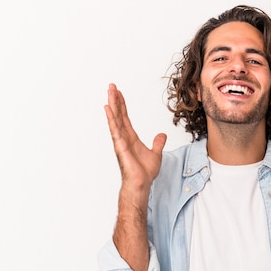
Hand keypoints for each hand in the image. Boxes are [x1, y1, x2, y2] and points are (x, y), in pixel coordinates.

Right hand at [104, 83, 166, 199]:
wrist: (142, 183)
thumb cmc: (145, 173)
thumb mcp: (156, 154)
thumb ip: (158, 143)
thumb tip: (162, 135)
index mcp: (131, 138)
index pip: (125, 118)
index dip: (122, 105)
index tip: (119, 94)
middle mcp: (124, 137)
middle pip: (118, 114)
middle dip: (115, 100)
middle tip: (111, 86)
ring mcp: (120, 141)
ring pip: (115, 118)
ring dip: (112, 104)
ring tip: (109, 91)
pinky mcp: (120, 146)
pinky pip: (115, 129)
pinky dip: (111, 118)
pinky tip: (107, 108)